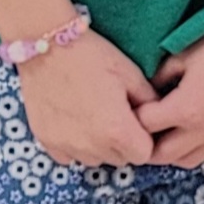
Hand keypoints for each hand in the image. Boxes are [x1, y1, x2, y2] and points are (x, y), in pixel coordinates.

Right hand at [17, 28, 160, 166]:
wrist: (45, 44)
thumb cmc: (91, 55)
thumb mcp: (130, 73)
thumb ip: (149, 101)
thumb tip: (157, 116)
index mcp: (117, 131)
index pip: (143, 154)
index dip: (144, 137)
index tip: (136, 119)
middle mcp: (91, 146)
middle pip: (120, 158)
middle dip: (122, 141)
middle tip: (114, 112)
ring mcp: (66, 146)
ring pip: (95, 159)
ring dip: (99, 145)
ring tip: (92, 114)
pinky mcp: (46, 141)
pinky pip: (69, 156)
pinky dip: (74, 144)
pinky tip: (73, 119)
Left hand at [141, 3, 203, 167]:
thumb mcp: (183, 55)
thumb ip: (160, 76)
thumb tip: (148, 89)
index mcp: (186, 110)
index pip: (145, 126)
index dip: (135, 116)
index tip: (132, 107)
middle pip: (162, 154)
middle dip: (146, 143)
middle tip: (140, 130)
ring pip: (188, 161)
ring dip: (171, 152)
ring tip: (164, 135)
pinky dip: (198, 150)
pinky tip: (194, 135)